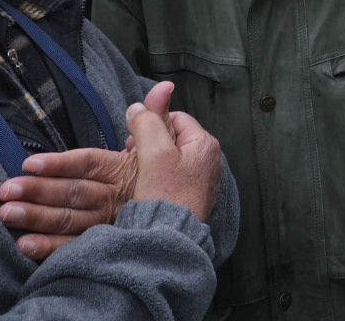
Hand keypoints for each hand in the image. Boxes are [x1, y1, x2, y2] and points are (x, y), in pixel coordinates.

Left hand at [0, 82, 174, 258]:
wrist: (183, 216)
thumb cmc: (166, 176)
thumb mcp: (166, 143)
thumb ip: (156, 115)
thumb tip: (163, 85)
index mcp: (123, 170)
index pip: (88, 164)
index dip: (60, 163)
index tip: (29, 163)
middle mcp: (113, 197)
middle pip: (73, 193)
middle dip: (38, 191)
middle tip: (6, 190)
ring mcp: (107, 223)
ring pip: (69, 221)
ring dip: (36, 218)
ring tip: (6, 214)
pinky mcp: (103, 243)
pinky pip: (74, 247)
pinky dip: (49, 248)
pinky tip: (24, 245)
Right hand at [129, 88, 221, 224]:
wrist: (169, 240)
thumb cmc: (166, 197)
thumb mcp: (153, 153)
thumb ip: (147, 123)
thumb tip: (139, 104)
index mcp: (204, 144)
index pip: (174, 118)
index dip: (151, 126)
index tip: (135, 144)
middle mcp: (209, 159)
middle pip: (172, 138)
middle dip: (150, 145)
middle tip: (135, 161)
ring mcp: (202, 179)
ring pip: (170, 158)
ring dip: (152, 162)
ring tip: (141, 176)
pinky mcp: (193, 195)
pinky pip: (173, 176)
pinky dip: (158, 178)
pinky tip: (149, 189)